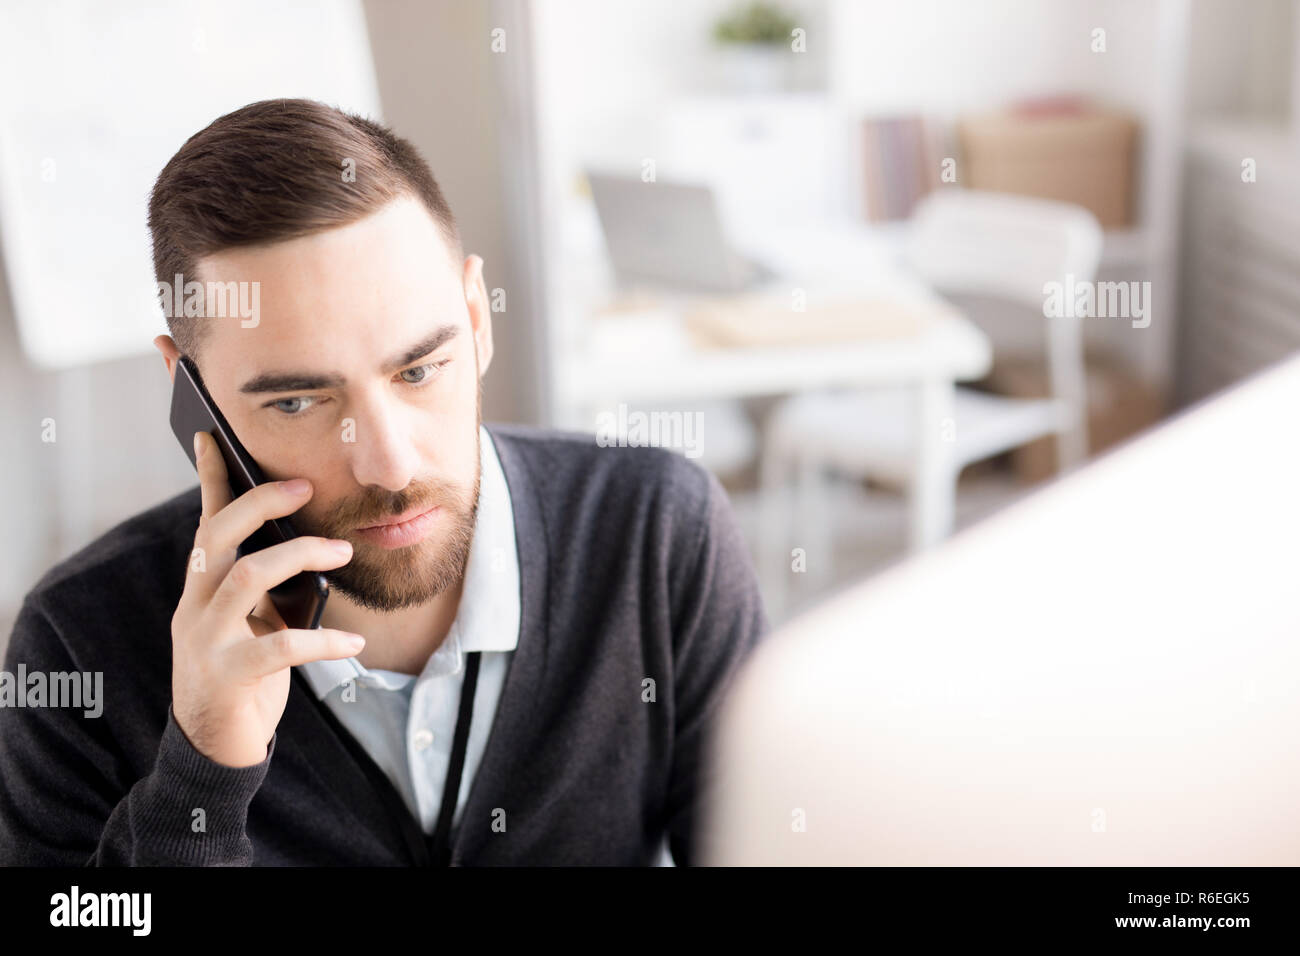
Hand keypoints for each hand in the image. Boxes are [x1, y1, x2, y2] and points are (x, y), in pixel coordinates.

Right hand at [170, 430, 362, 766]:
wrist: (214, 748)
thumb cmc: (242, 677)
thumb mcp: (250, 624)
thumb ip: (264, 589)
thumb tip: (305, 547)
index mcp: (200, 589)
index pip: (205, 523)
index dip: (210, 479)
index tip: (213, 435)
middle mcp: (194, 607)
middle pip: (217, 536)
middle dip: (261, 503)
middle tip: (306, 487)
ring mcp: (204, 640)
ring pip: (246, 576)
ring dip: (299, 556)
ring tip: (341, 552)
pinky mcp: (226, 676)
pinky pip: (280, 647)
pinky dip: (324, 641)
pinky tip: (356, 643)